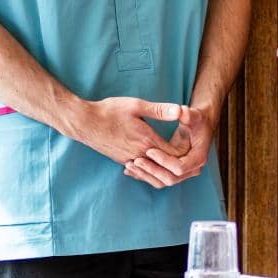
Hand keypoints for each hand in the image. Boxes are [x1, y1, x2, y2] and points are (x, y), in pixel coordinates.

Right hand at [65, 97, 188, 165]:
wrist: (84, 123)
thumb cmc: (109, 111)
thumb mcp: (136, 106)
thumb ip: (160, 110)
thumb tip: (180, 110)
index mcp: (147, 141)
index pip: (174, 154)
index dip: (186, 152)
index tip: (193, 145)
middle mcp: (140, 155)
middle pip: (165, 166)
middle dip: (178, 163)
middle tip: (190, 158)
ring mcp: (129, 159)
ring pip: (153, 172)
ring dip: (164, 168)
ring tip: (175, 164)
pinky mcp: (121, 160)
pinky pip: (141, 170)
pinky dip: (150, 169)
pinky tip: (154, 164)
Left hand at [126, 104, 214, 188]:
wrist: (201, 125)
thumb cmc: (197, 119)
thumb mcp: (193, 115)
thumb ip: (187, 114)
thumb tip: (181, 110)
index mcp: (198, 157)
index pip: (180, 167)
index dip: (164, 160)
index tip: (149, 150)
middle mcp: (192, 168)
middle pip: (170, 178)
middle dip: (152, 170)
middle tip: (136, 160)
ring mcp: (183, 172)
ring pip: (163, 181)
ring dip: (146, 175)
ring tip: (129, 165)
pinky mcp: (173, 170)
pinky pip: (158, 178)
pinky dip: (144, 175)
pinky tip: (128, 169)